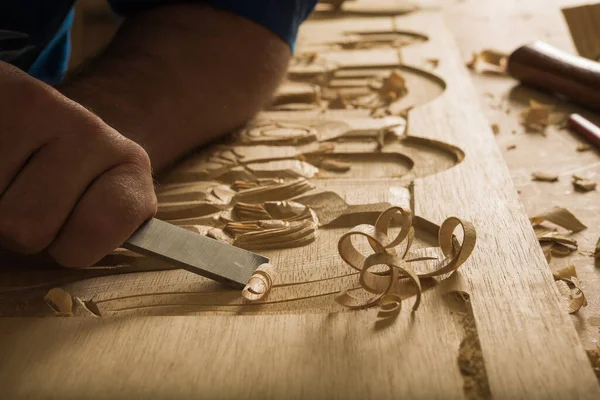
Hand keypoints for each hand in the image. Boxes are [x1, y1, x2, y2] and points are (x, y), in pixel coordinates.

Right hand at [0, 62, 156, 266]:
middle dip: (18, 229)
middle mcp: (92, 130)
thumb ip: (95, 238)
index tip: (73, 235)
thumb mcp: (96, 208)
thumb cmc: (68, 180)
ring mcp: (42, 106)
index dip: (72, 248)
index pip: (97, 232)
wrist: (45, 116)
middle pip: (26, 229)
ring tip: (10, 176)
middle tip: (27, 198)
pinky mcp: (0, 91)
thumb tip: (73, 290)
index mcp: (130, 167)